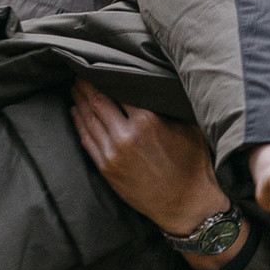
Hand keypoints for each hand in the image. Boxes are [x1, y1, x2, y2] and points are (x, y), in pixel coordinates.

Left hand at [69, 83, 240, 253]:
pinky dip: (79, 123)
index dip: (106, 74)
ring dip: (79, 100)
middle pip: (98, 101)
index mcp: (148, 121)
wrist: (187, 205)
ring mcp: (113, 154)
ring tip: (75, 87)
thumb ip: (169, 106)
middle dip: (86, 84)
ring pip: (88, 119)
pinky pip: (86, 139)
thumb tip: (156, 82)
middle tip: (79, 70)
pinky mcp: (106, 169)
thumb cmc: (194, 164)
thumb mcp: (189, 127)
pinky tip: (75, 111)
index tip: (100, 63)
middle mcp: (126, 135)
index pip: (119, 88)